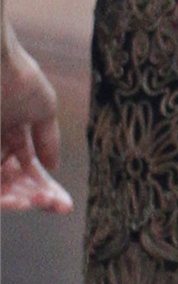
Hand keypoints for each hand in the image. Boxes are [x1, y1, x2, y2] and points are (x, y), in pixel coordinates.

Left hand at [0, 32, 69, 212]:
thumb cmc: (17, 78)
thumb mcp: (44, 109)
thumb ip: (48, 139)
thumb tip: (53, 166)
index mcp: (10, 130)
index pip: (29, 168)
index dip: (47, 188)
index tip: (64, 204)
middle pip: (15, 182)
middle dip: (36, 198)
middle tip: (54, 205)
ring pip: (2, 186)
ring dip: (21, 200)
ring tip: (37, 202)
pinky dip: (4, 196)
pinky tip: (21, 200)